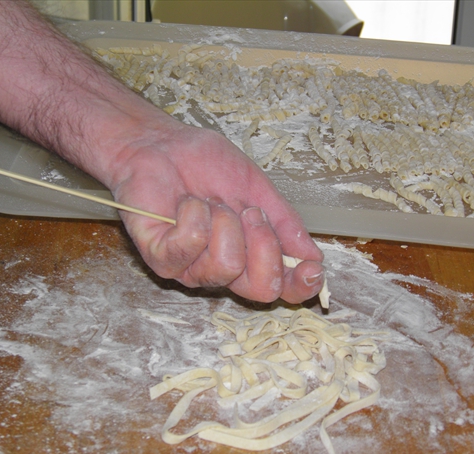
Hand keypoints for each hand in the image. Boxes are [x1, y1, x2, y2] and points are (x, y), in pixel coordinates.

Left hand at [110, 119, 323, 303]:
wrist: (161, 144)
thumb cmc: (205, 165)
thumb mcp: (256, 188)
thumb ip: (285, 223)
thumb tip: (313, 256)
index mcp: (250, 256)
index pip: (281, 287)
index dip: (301, 285)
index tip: (312, 267)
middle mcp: (223, 270)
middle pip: (262, 289)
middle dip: (264, 244)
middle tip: (248, 212)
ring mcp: (191, 269)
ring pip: (227, 265)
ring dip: (224, 221)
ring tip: (209, 203)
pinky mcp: (161, 259)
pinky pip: (192, 244)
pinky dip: (194, 214)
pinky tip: (185, 204)